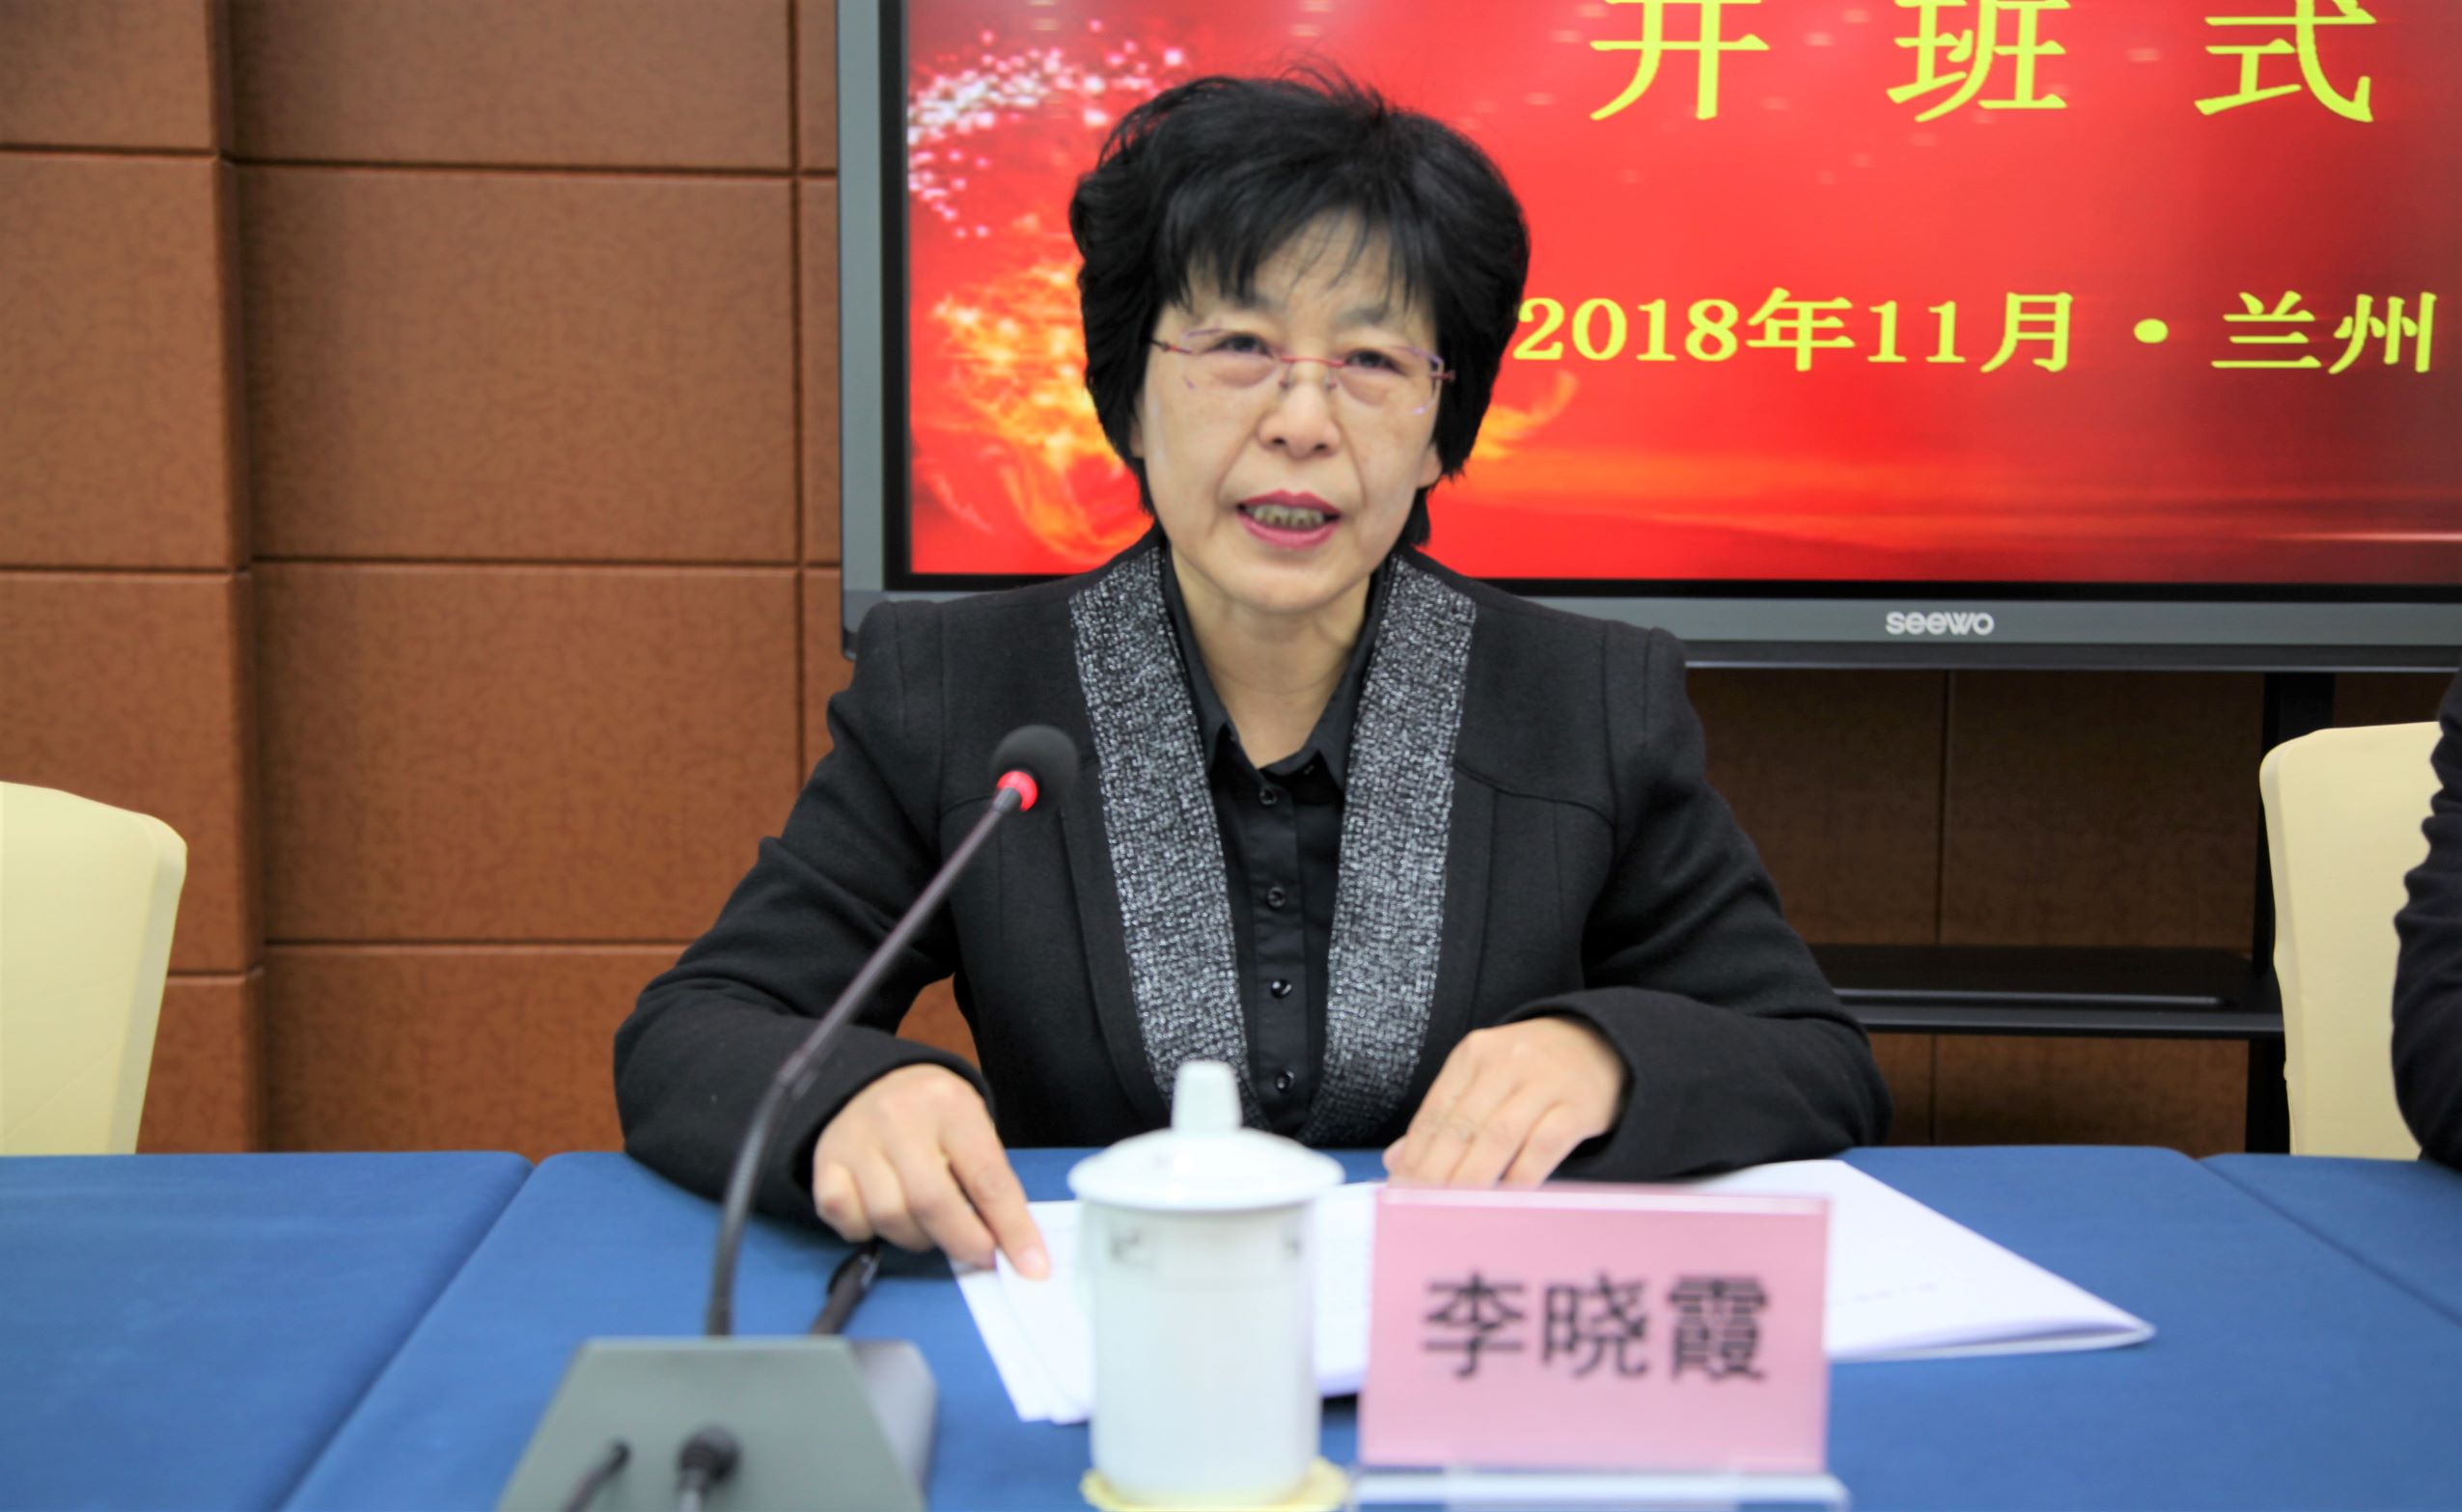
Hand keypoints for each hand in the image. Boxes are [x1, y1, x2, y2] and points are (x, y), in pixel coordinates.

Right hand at [811, 1064, 1049, 1277]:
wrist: (872, 1083)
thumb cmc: (934, 1116)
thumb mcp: (971, 1128)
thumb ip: (988, 1180)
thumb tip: (1011, 1246)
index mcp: (950, 1106)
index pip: (986, 1178)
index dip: (1011, 1228)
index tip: (1031, 1267)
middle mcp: (899, 1118)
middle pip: (932, 1202)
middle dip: (963, 1241)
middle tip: (979, 1254)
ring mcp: (857, 1139)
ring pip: (889, 1216)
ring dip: (917, 1238)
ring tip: (929, 1227)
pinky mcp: (825, 1161)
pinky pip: (846, 1218)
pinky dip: (868, 1231)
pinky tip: (883, 1216)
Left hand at [1383, 1017, 1628, 1187]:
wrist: (1605, 1042)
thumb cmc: (1535, 1069)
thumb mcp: (1486, 1076)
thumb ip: (1445, 1115)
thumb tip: (1396, 1159)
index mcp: (1474, 1053)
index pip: (1435, 1111)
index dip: (1414, 1156)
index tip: (1398, 1190)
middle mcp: (1506, 1062)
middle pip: (1461, 1126)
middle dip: (1435, 1173)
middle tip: (1416, 1209)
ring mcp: (1544, 1082)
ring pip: (1498, 1136)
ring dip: (1471, 1178)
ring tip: (1451, 1211)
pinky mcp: (1578, 1105)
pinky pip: (1543, 1145)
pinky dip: (1521, 1176)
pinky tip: (1504, 1201)